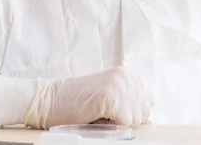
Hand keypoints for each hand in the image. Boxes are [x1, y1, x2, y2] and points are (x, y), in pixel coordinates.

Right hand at [25, 65, 152, 128]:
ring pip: (135, 119)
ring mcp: (117, 83)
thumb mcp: (108, 104)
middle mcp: (124, 75)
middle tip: (104, 114)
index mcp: (125, 74)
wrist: (50, 101)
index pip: (147, 102)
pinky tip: (97, 115)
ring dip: (118, 123)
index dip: (132, 114)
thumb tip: (149, 124)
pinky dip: (112, 125)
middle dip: (127, 119)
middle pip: (143, 111)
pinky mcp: (109, 95)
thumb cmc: (77, 105)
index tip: (114, 113)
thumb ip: (129, 108)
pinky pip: (125, 121)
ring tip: (99, 114)